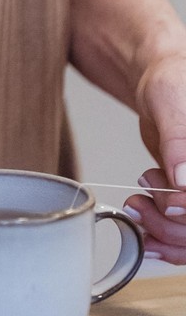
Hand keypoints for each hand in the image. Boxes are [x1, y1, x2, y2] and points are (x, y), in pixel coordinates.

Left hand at [125, 53, 185, 262]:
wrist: (160, 80)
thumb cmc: (172, 80)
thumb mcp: (173, 104)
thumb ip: (180, 142)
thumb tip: (184, 178)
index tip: (168, 200)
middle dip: (170, 221)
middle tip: (139, 200)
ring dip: (161, 229)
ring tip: (135, 204)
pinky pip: (183, 231)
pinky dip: (161, 235)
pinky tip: (141, 225)